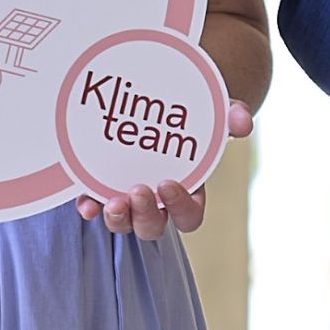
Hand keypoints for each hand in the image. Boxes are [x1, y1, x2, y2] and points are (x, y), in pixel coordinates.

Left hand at [76, 102, 254, 239]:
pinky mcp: (100, 188)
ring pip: (122, 224)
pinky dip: (89, 207)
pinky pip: (94, 207)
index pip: (188, 216)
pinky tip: (85, 201)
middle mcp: (156, 204)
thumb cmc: (190, 118)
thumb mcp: (211, 114)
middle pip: (152, 228)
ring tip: (110, 202)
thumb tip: (244, 121)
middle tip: (137, 190)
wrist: (157, 102)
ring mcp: (127, 199)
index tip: (168, 183)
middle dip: (144, 215)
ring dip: (117, 219)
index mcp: (186, 193)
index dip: (180, 207)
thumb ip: (229, 117)